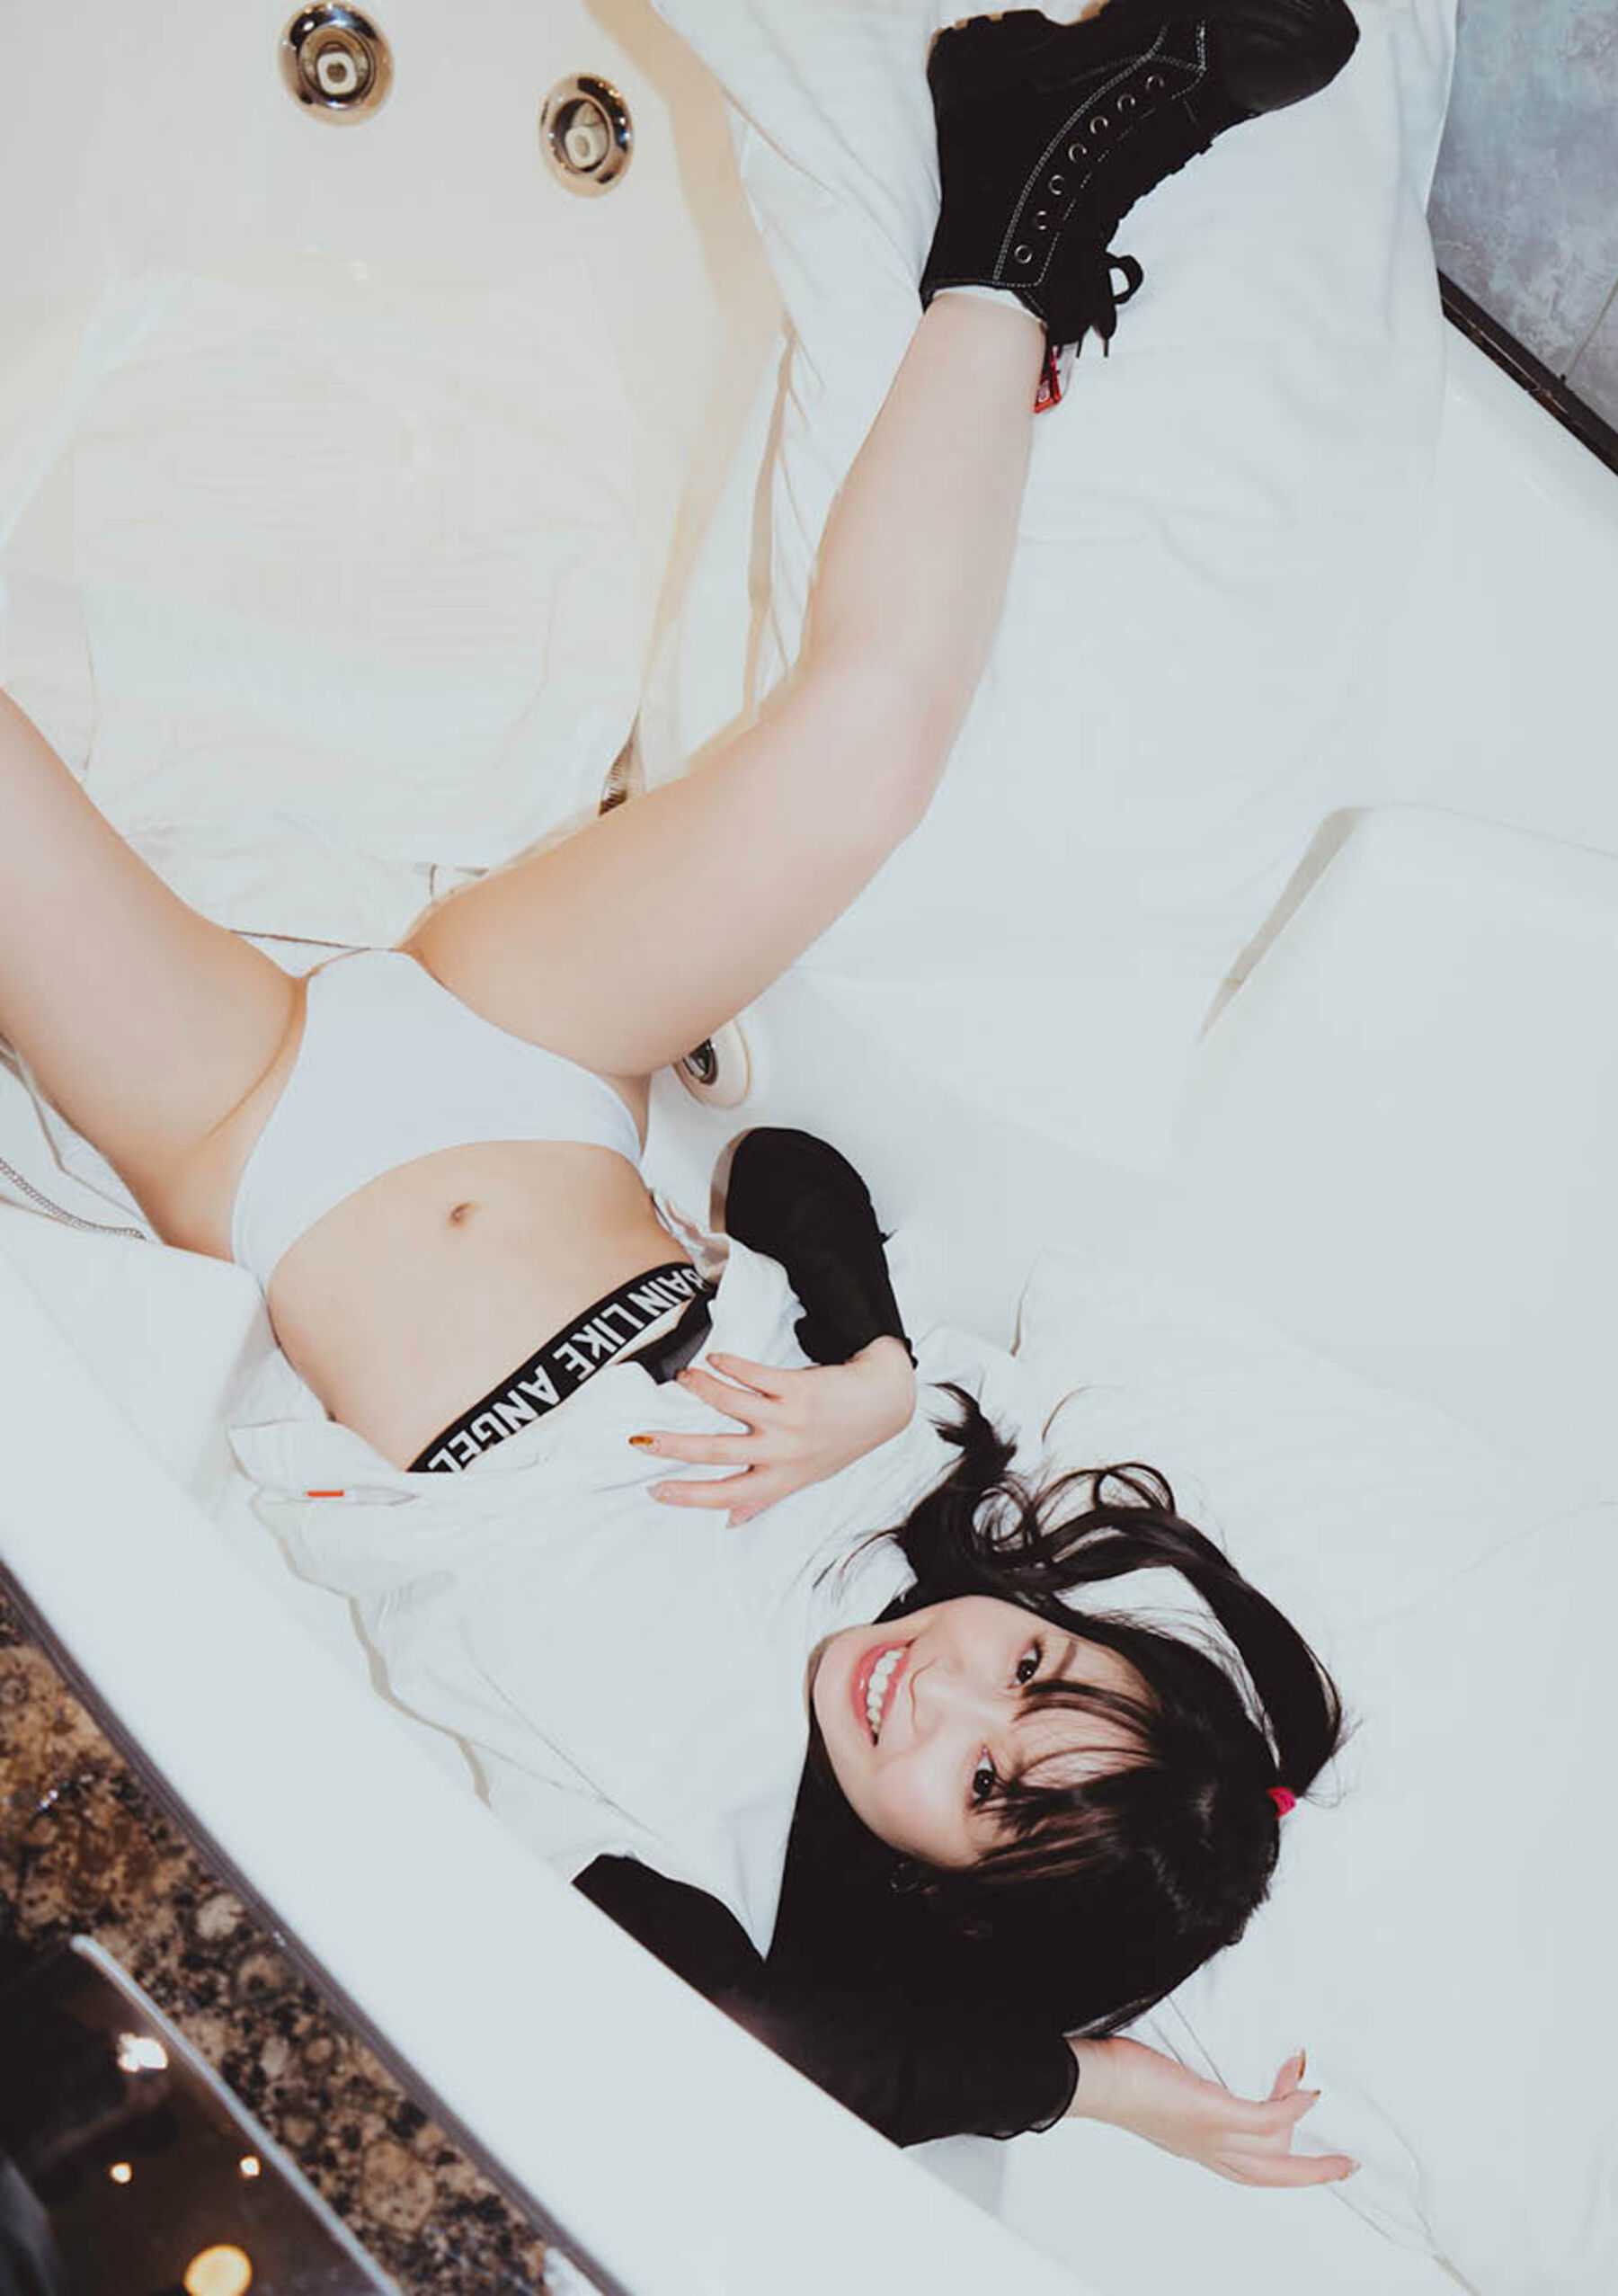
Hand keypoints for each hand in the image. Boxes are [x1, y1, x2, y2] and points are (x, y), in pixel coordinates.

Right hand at [631, 1338, 916, 1525]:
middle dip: (675, 1447)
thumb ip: (765, 1497)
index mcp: (781, 1478)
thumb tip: (730, 1523)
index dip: (689, 1496)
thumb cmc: (841, 1442)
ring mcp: (789, 1420)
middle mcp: (782, 1453)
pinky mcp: (798, 1389)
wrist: (885, 1403)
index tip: (655, 1491)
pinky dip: (730, 1366)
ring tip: (682, 1378)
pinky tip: (714, 1359)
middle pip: (718, 1453)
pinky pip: (756, 1375)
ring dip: (702, 1390)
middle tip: (640, 1441)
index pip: (726, 1494)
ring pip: (732, 1406)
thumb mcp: (805, 1478)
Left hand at [1067, 2037, 1356, 2188]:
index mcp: (1199, 2148)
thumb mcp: (1166, 2092)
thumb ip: (1193, 2091)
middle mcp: (1210, 2150)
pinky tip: (1304, 2089)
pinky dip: (1290, 2107)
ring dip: (1305, 2127)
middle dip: (1312, 2173)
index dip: (1279, 2163)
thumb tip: (1210, 2064)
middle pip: (1272, 2175)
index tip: (1298, 2147)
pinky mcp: (1214, 2112)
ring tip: (1321, 2095)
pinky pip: (1265, 2118)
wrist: (1097, 2082)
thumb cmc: (1120, 2076)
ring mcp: (1214, 2135)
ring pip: (1276, 2152)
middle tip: (1345, 2164)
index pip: (1247, 2167)